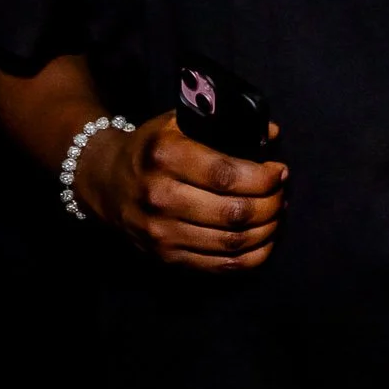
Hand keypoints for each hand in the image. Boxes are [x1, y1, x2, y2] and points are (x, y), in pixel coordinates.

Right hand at [75, 110, 287, 271]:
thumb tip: (270, 134)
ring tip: (277, 215)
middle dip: (270, 204)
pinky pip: (218, 265)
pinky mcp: (165, 257)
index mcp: (166, 156)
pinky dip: (251, 257)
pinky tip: (265, 242)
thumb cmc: (152, 148)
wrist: (106, 182)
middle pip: (233, 212)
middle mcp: (161, 197)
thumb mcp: (178, 123)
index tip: (279, 172)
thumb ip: (223, 124)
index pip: (226, 175)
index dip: (262, 177)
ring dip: (266, 231)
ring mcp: (161, 233)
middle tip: (282, 194)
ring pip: (231, 242)